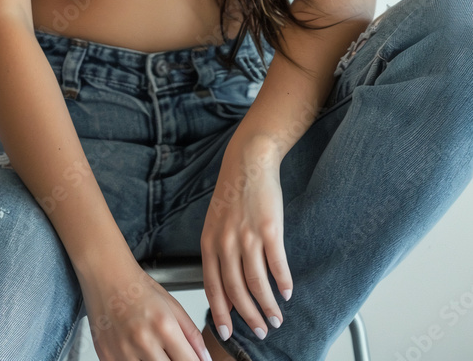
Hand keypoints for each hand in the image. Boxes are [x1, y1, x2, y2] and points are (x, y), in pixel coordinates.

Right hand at [79, 258, 211, 360]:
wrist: (105, 276)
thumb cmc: (137, 287)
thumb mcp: (172, 305)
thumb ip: (191, 334)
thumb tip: (205, 359)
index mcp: (163, 325)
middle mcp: (143, 341)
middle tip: (172, 353)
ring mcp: (122, 352)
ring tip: (154, 350)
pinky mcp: (107, 358)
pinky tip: (137, 352)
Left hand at [200, 134, 292, 341]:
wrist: (248, 163)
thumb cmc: (233, 194)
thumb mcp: (215, 224)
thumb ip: (218, 253)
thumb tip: (226, 287)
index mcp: (209, 242)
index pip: (212, 286)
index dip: (220, 313)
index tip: (227, 333)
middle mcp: (226, 242)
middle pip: (236, 290)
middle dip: (248, 316)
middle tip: (260, 331)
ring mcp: (248, 235)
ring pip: (257, 283)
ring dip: (268, 305)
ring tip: (276, 318)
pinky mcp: (270, 229)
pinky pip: (277, 265)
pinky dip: (283, 283)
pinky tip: (287, 292)